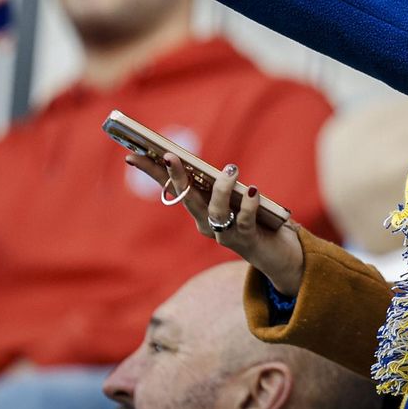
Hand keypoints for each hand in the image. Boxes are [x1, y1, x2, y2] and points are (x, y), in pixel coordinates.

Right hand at [126, 152, 306, 295]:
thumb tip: (217, 164)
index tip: (132, 155)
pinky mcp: (246, 240)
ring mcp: (225, 234)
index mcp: (198, 211)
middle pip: (186, 199)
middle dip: (176, 178)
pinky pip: (245, 221)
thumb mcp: (233, 198)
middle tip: (170, 156)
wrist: (275, 252)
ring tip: (231, 169)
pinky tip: (252, 190)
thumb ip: (222, 184)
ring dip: (222, 190)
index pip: (170, 189)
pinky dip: (248, 205)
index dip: (152, 172)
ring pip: (216, 212)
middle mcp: (206, 224)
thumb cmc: (253, 218)